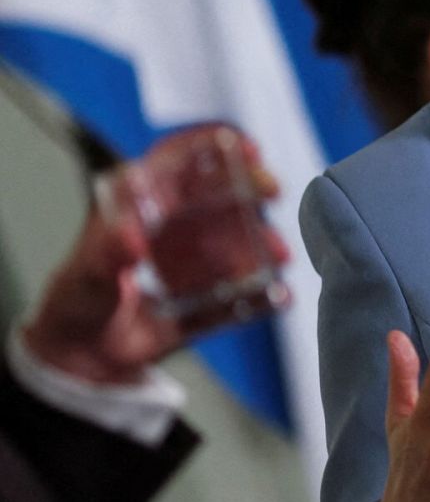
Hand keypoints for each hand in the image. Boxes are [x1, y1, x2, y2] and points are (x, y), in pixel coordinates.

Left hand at [21, 126, 284, 383]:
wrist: (84, 355)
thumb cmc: (78, 300)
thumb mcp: (87, 272)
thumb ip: (107, 254)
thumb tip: (132, 239)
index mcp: (143, 205)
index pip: (178, 162)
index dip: (211, 147)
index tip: (241, 146)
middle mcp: (177, 225)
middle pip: (220, 192)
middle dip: (251, 185)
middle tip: (270, 188)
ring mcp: (197, 259)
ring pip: (239, 239)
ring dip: (263, 242)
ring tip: (277, 253)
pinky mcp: (209, 295)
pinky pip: (241, 292)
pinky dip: (265, 294)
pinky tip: (279, 294)